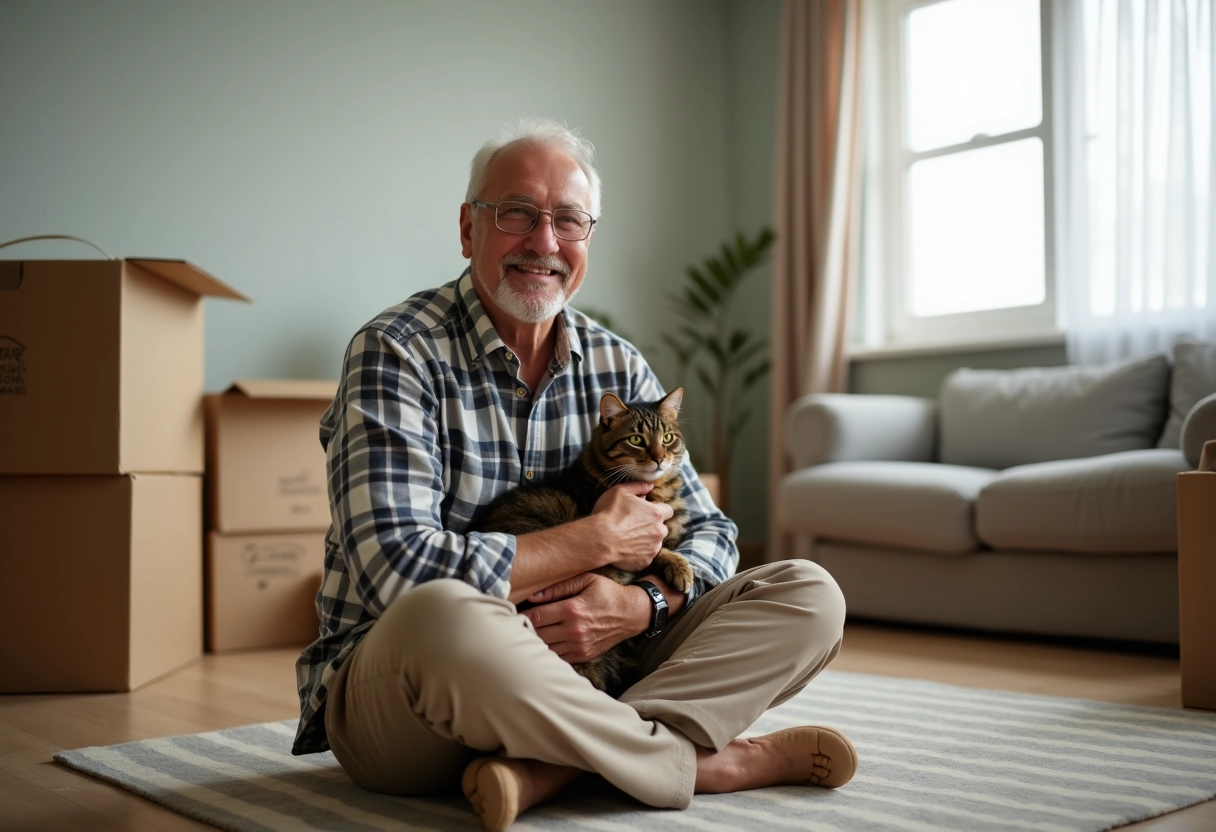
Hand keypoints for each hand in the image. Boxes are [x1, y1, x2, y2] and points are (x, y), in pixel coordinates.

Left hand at [522, 572, 649, 663]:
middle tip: (512, 624)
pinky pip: (557, 658)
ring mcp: (579, 645)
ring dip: (533, 642)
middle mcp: (574, 630)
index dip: (520, 615)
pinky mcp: (583, 655)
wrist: (632, 614)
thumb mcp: (586, 580)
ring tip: (524, 635)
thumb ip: (559, 587)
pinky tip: (542, 644)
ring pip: (545, 649)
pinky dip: (547, 652)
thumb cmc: (607, 592)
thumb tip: (533, 595)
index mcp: (572, 609)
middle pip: (537, 634)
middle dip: (523, 629)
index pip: (536, 617)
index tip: (511, 612)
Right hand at [590, 482, 673, 571]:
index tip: (646, 511)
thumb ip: (638, 486)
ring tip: (630, 538)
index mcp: (656, 513)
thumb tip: (650, 486)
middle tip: (636, 525)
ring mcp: (653, 548)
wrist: (599, 539)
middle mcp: (659, 532)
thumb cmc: (609, 513)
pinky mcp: (645, 562)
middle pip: (662, 528)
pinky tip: (627, 549)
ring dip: (647, 540)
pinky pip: (646, 556)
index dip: (658, 509)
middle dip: (653, 526)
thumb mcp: (620, 491)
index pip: (668, 510)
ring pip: (655, 543)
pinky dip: (640, 553)